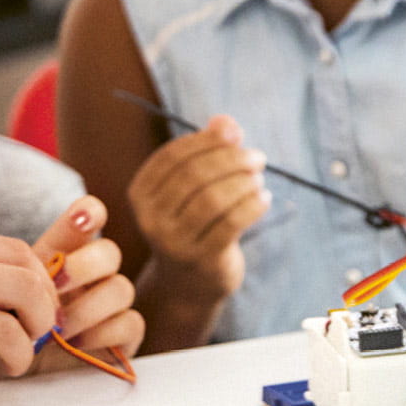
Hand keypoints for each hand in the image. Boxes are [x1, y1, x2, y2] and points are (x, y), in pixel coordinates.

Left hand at [0, 196, 144, 375]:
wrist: (5, 375)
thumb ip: (3, 282)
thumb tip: (11, 273)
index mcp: (62, 254)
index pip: (88, 219)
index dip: (90, 213)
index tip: (78, 220)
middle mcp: (91, 276)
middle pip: (109, 252)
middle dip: (83, 267)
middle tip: (54, 287)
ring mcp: (109, 306)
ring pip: (121, 288)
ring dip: (87, 308)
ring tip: (57, 329)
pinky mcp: (121, 338)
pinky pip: (130, 323)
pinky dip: (103, 332)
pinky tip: (76, 345)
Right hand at [125, 115, 268, 293]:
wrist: (189, 284)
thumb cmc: (194, 222)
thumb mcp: (194, 186)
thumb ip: (208, 149)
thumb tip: (226, 121)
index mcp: (141, 194)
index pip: (172, 156)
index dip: (206, 139)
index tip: (235, 134)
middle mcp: (151, 219)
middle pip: (194, 176)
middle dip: (231, 159)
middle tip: (258, 157)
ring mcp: (173, 243)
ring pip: (213, 200)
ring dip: (244, 182)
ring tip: (259, 179)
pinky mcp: (201, 261)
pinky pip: (231, 224)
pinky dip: (253, 205)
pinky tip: (264, 199)